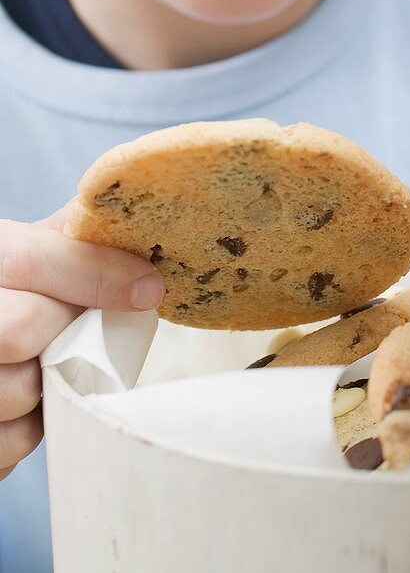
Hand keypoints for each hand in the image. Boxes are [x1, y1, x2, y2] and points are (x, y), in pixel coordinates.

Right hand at [0, 201, 163, 479]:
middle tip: (83, 332)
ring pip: (19, 392)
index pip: (31, 260)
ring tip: (52, 365)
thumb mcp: (24, 247)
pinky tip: (31, 403)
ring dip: (56, 387)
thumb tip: (150, 208)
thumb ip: (74, 235)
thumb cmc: (6, 289)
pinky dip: (32, 430)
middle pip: (22, 328)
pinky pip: (11, 446)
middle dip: (68, 333)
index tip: (150, 288)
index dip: (96, 274)